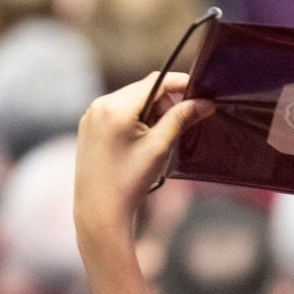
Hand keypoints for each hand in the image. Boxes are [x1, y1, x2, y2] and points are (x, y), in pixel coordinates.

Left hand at [73, 76, 211, 249]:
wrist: (100, 211)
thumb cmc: (130, 182)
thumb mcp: (160, 147)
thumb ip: (181, 119)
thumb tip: (204, 102)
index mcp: (116, 107)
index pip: (156, 82)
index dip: (180, 84)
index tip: (200, 92)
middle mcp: (99, 105)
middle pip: (143, 90)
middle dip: (163, 105)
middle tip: (169, 133)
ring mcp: (91, 115)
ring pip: (131, 100)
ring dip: (149, 114)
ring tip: (150, 144)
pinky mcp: (88, 126)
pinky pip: (117, 112)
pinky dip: (133, 121)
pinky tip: (136, 146)